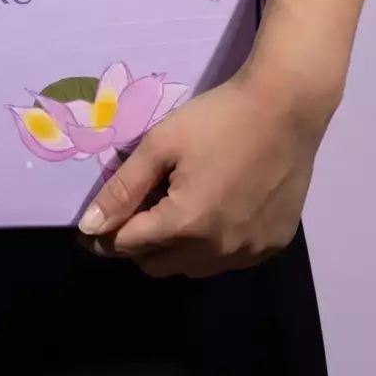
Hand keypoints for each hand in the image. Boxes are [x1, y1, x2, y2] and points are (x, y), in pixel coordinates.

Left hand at [76, 71, 333, 277]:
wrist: (286, 107)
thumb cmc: (217, 119)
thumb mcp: (160, 145)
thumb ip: (123, 189)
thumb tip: (88, 227)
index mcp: (186, 223)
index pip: (127, 246)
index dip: (103, 235)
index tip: (92, 224)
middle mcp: (218, 249)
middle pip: (157, 266)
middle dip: (137, 244)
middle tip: (137, 210)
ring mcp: (250, 251)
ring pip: (192, 268)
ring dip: (174, 249)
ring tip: (176, 208)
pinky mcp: (274, 244)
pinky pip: (228, 261)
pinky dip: (211, 247)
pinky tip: (214, 212)